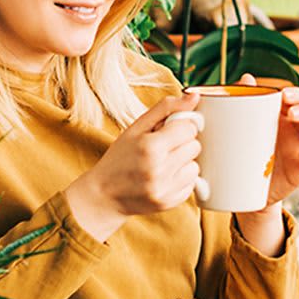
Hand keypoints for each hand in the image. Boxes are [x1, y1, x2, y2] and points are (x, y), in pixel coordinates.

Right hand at [65, 92, 201, 240]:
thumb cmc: (120, 157)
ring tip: (163, 164)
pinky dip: (181, 180)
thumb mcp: (136, 127)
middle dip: (182, 143)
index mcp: (151, 146)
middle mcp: (159, 169)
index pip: (189, 128)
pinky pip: (191, 184)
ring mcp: (165, 189)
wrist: (103, 195)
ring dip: (183, 163)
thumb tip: (194, 95)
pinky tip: (163, 178)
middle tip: (163, 147)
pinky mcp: (169, 203)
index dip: (180, 126)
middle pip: (195, 146)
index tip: (169, 130)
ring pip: (195, 166)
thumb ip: (166, 108)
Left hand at [237, 74, 298, 205]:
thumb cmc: (247, 149)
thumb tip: (246, 79)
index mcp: (284, 115)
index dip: (296, 94)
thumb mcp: (244, 127)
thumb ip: (246, 102)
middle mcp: (298, 129)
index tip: (284, 96)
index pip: (298, 98)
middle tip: (293, 114)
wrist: (245, 185)